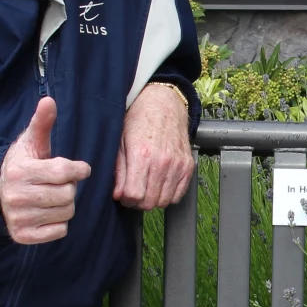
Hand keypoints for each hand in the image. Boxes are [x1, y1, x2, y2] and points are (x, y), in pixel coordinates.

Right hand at [0, 97, 91, 243]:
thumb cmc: (21, 164)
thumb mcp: (30, 143)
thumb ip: (42, 123)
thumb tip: (49, 100)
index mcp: (20, 171)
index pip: (63, 172)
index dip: (78, 170)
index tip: (80, 169)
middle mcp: (17, 196)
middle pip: (68, 195)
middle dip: (69, 187)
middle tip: (60, 184)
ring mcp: (19, 218)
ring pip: (66, 213)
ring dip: (66, 205)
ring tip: (53, 197)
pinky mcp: (23, 236)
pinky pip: (60, 231)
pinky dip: (59, 223)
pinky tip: (47, 213)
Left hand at [113, 83, 193, 209]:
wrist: (163, 104)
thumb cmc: (138, 120)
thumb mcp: (120, 142)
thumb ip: (119, 171)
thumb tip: (118, 195)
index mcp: (141, 155)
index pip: (135, 195)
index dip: (126, 199)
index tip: (124, 194)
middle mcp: (162, 162)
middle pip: (150, 202)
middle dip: (138, 201)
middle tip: (134, 192)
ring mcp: (178, 165)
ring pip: (164, 201)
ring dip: (154, 199)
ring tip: (147, 187)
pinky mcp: (188, 166)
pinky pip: (178, 195)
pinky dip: (168, 195)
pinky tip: (159, 184)